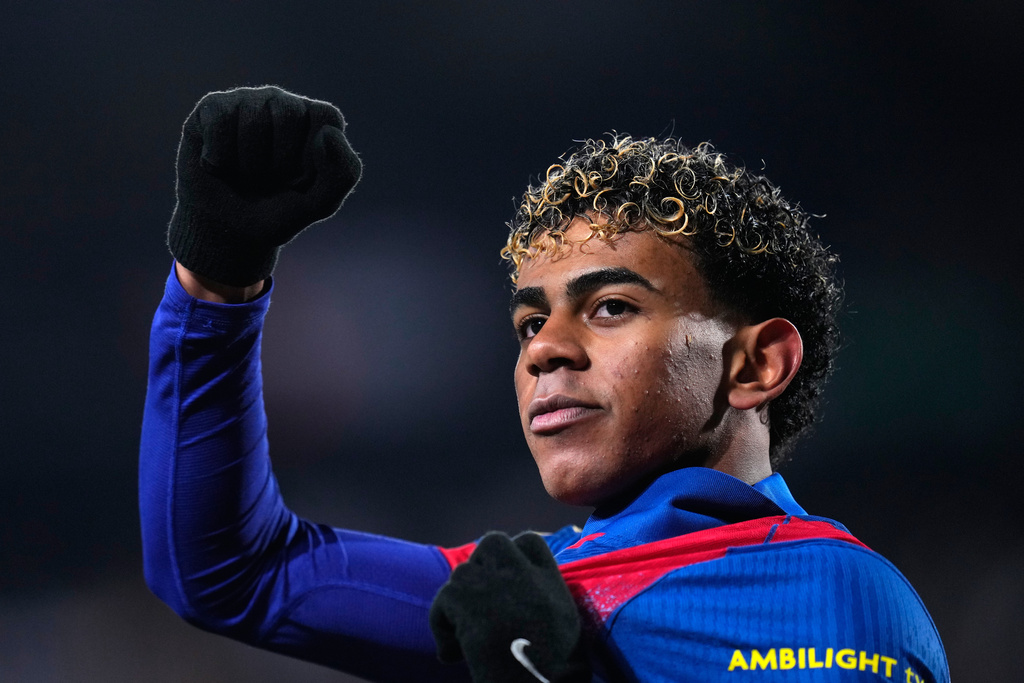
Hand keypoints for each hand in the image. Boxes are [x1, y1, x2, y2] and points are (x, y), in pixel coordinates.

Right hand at [168, 85, 361, 285]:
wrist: (227, 230)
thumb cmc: (278, 212)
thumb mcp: (320, 204)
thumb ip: (342, 173)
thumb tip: (329, 134)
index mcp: (318, 122)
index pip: (326, 116)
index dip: (313, 156)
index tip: (302, 179)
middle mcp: (284, 104)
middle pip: (288, 114)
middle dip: (279, 162)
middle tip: (270, 178)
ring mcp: (248, 101)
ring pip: (253, 120)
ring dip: (248, 164)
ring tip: (246, 174)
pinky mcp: (213, 107)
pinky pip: (220, 122)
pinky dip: (219, 157)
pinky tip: (219, 165)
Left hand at [430, 532, 589, 682]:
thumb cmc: (553, 673)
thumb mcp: (563, 625)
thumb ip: (540, 598)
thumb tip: (511, 599)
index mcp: (551, 582)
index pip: (529, 542)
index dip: (512, 555)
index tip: (503, 580)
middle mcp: (524, 575)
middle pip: (493, 543)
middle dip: (480, 565)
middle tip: (477, 601)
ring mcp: (496, 585)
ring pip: (462, 573)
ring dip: (457, 602)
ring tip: (464, 636)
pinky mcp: (470, 603)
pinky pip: (443, 599)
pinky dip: (441, 626)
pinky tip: (453, 653)